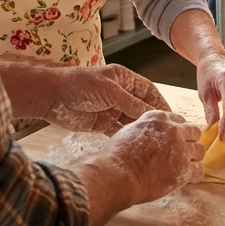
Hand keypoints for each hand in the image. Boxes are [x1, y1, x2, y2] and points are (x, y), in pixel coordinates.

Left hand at [37, 62, 172, 133]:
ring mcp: (111, 109)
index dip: (160, 102)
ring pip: (131, 120)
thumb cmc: (81, 85)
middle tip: (167, 132)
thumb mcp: (110, 91)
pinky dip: (127, 137)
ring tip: (156, 142)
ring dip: (141, 129)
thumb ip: (130, 102)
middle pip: (141, 106)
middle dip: (153, 118)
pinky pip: (119, 130)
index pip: (148, 90)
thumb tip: (152, 113)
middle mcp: (119, 94)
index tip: (172, 115)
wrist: (52, 97)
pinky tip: (137, 145)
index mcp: (123, 79)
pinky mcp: (102, 124)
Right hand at [85, 111, 204, 207]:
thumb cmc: (116, 155)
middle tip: (183, 154)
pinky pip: (199, 170)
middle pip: (194, 132)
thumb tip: (151, 134)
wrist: (117, 174)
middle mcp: (173, 130)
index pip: (179, 120)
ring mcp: (180, 149)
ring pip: (200, 150)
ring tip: (184, 167)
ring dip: (193, 158)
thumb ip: (146, 129)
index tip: (175, 140)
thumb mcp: (129, 130)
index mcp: (159, 119)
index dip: (178, 132)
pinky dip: (194, 175)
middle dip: (190, 142)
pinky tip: (187, 179)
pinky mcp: (184, 168)